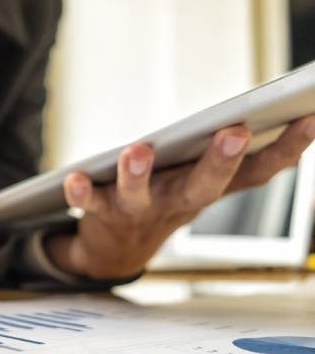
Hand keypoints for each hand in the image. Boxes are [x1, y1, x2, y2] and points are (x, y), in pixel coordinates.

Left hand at [46, 115, 314, 279]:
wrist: (116, 249)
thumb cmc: (165, 199)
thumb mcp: (200, 181)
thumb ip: (231, 160)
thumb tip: (280, 123)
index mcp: (207, 189)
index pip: (255, 174)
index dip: (285, 149)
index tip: (308, 117)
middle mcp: (177, 201)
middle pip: (203, 187)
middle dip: (219, 162)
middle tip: (235, 132)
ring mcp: (138, 210)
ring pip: (140, 195)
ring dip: (138, 174)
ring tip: (138, 151)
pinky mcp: (101, 211)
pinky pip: (89, 202)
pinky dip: (81, 190)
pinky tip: (74, 177)